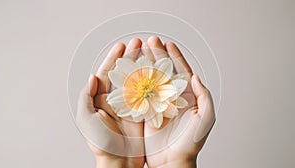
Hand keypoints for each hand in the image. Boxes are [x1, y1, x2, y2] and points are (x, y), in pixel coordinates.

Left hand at [76, 39, 144, 167]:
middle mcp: (116, 100)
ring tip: (149, 52)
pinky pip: (148, 94)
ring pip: (137, 80)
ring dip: (143, 66)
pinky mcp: (143, 112)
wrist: (120, 163)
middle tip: (139, 43)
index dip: (113, 58)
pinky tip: (157, 71)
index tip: (121, 45)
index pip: (107, 73)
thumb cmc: (100, 144)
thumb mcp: (86, 120)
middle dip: (130, 57)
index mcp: (101, 100)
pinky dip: (152, 82)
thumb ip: (86, 97)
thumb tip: (92, 77)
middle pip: (124, 73)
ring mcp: (130, 105)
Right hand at [143, 36, 215, 167]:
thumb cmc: (191, 143)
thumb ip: (204, 96)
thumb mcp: (206, 119)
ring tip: (139, 50)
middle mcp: (171, 96)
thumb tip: (196, 77)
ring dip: (145, 64)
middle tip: (150, 41)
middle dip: (157, 55)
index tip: (168, 44)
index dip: (175, 57)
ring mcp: (157, 103)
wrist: (172, 161)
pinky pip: (139, 93)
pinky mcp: (145, 111)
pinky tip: (131, 70)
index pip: (181, 71)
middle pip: (163, 71)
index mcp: (186, 96)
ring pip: (150, 79)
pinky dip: (135, 81)